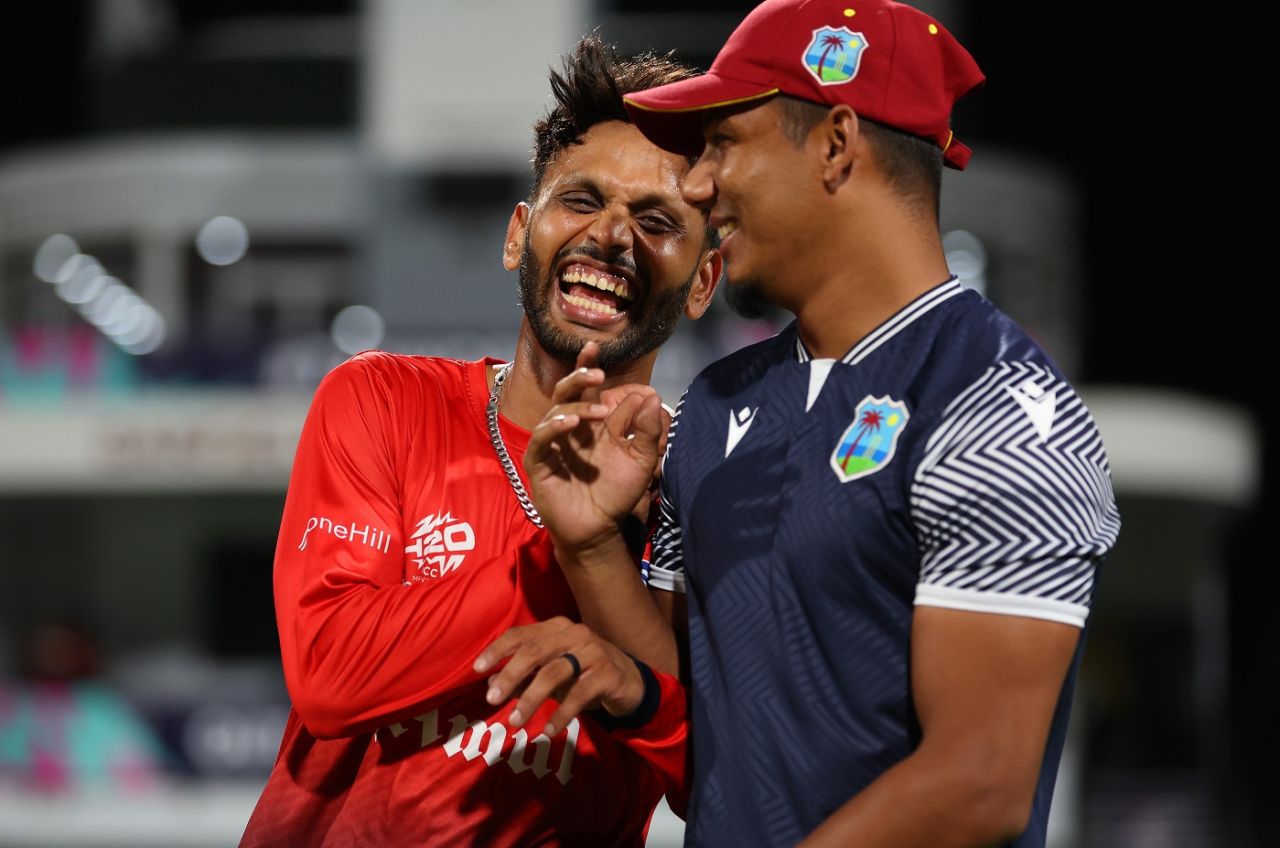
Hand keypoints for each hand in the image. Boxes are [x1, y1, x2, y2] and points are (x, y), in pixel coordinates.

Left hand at [473, 617, 643, 736]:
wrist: (630, 683)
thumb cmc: (583, 675)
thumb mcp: (551, 675)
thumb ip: (524, 678)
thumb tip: (491, 686)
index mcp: (556, 628)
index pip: (521, 634)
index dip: (498, 649)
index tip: (478, 669)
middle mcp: (574, 633)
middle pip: (535, 650)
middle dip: (510, 674)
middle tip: (492, 699)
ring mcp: (593, 650)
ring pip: (555, 671)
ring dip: (531, 698)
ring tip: (516, 721)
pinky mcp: (607, 672)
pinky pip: (580, 693)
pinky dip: (561, 713)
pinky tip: (548, 730)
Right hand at [524, 342, 667, 552]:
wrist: (598, 529)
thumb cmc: (617, 493)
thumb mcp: (642, 460)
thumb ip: (649, 431)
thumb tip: (652, 398)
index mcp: (592, 423)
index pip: (587, 389)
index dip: (588, 367)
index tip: (596, 348)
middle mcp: (570, 429)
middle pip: (566, 392)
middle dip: (579, 377)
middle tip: (597, 375)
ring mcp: (552, 444)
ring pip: (555, 411)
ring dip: (578, 408)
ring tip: (600, 412)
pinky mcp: (539, 462)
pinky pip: (541, 439)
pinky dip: (554, 427)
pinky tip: (570, 423)